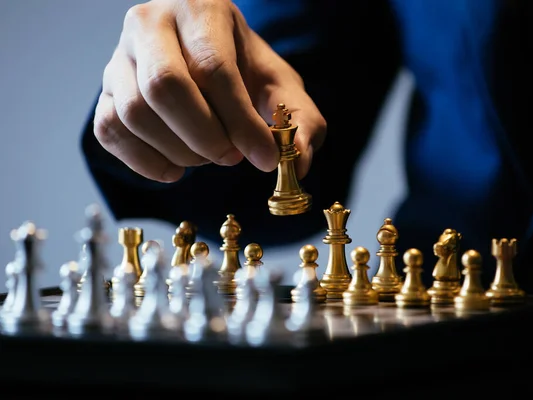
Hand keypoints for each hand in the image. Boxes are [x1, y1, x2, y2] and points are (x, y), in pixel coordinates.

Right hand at [94, 0, 325, 182]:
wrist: (205, 58)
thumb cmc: (245, 71)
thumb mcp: (280, 85)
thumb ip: (301, 118)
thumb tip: (300, 158)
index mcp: (201, 9)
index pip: (212, 68)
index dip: (240, 121)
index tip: (265, 157)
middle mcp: (151, 23)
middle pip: (164, 87)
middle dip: (205, 137)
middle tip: (232, 158)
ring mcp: (120, 56)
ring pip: (134, 113)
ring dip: (178, 151)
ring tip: (208, 157)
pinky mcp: (105, 89)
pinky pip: (109, 131)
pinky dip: (144, 162)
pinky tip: (177, 168)